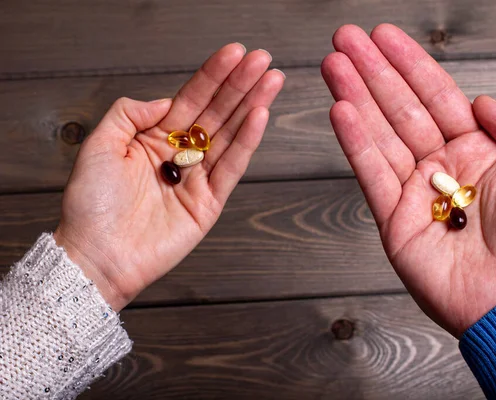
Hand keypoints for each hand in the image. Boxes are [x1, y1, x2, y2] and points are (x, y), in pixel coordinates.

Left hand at [54, 44, 284, 310]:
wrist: (97, 254)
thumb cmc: (91, 204)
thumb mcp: (100, 145)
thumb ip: (129, 113)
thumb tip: (164, 101)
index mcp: (154, 138)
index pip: (190, 99)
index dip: (213, 76)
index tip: (235, 53)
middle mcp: (179, 155)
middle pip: (216, 113)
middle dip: (240, 85)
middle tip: (262, 60)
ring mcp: (197, 178)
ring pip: (230, 136)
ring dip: (252, 106)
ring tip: (272, 80)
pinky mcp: (210, 203)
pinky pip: (232, 168)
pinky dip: (248, 142)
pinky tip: (260, 116)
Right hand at [322, 24, 495, 336]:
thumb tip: (480, 100)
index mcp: (477, 152)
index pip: (436, 96)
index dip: (409, 64)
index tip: (383, 37)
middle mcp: (442, 168)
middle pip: (400, 109)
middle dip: (372, 72)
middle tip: (345, 41)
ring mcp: (414, 193)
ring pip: (379, 134)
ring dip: (355, 97)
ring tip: (333, 66)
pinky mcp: (393, 220)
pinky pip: (371, 173)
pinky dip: (354, 142)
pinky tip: (340, 111)